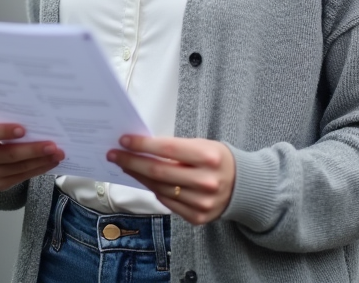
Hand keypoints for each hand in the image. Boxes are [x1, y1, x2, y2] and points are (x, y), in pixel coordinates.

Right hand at [0, 120, 64, 190]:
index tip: (24, 129)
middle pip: (8, 154)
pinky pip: (22, 177)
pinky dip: (38, 169)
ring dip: (41, 161)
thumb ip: (6, 120)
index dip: (4, 131)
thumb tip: (36, 117)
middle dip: (33, 150)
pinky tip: (49, 162)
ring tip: (57, 154)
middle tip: (53, 145)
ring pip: (18, 167)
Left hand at [108, 135, 234, 224]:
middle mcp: (206, 182)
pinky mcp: (198, 218)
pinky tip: (143, 180)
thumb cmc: (217, 160)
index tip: (124, 140)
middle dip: (132, 161)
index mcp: (209, 157)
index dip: (143, 145)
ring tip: (125, 165)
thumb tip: (141, 147)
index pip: (168, 150)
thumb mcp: (202, 146)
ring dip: (138, 176)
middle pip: (159, 172)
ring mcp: (202, 203)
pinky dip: (153, 190)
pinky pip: (167, 202)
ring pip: (159, 189)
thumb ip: (175, 148)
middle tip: (114, 154)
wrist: (244, 186)